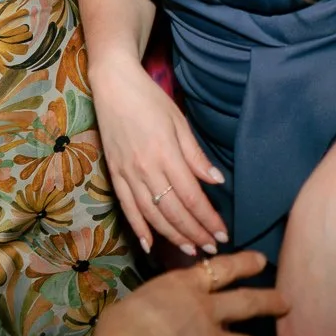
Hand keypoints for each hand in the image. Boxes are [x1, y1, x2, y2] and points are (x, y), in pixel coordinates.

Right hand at [89, 60, 228, 256]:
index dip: (208, 219)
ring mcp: (127, 173)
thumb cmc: (150, 99)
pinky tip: (149, 244)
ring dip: (172, 236)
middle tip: (211, 249)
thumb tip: (216, 182)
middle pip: (173, 211)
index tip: (222, 233)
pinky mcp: (114, 174)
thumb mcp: (179, 121)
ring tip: (190, 250)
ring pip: (152, 214)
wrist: (113, 85)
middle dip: (195, 233)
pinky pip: (127, 207)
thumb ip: (196, 155)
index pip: (191, 196)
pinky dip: (138, 228)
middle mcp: (145, 168)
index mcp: (166, 153)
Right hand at [92, 251, 285, 335]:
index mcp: (184, 286)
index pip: (220, 269)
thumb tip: (147, 312)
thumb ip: (152, 305)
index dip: (243, 263)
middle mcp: (206, 311)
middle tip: (287, 303)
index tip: (260, 260)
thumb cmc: (123, 324)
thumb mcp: (135, 302)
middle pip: (246, 303)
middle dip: (269, 302)